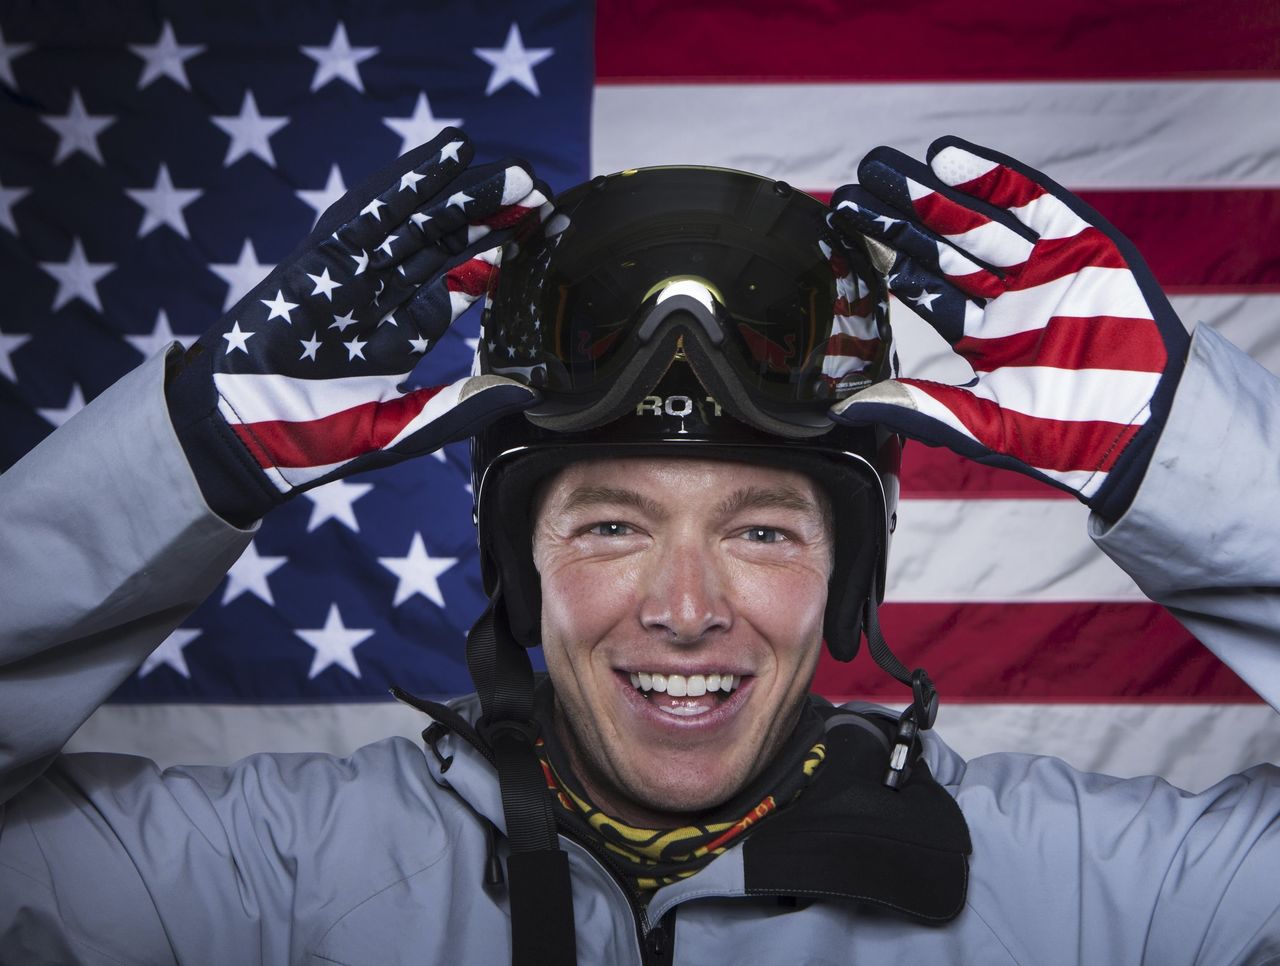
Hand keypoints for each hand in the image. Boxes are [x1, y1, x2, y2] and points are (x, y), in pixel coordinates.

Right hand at [168, 128, 548, 524]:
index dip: (498, 259)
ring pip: (419, 220)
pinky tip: (450, 156)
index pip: (460, 286)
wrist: (241, 434)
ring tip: (512, 171)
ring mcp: (354, 273)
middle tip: (539, 193)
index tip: (539, 239)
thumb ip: (460, 407)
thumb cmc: (312, 440)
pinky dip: (410, 181)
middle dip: (491, 217)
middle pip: (446, 244)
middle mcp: (383, 296)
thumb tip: (524, 394)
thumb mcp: (402, 427)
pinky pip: (373, 210)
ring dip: (464, 193)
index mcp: (403, 334)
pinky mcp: (324, 256)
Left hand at [826, 136, 1189, 518]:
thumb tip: (846, 409)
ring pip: (973, 218)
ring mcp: (1042, 264)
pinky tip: (945, 156)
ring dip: (928, 191)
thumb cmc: (1069, 433)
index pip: (924, 287)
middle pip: (939, 246)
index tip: (844, 236)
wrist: (1144, 422)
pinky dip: (990, 175)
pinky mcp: (1080, 239)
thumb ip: (918, 407)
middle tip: (849, 189)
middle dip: (895, 216)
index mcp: (983, 335)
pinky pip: (1029, 199)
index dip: (885, 259)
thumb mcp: (981, 426)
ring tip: (882, 167)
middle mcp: (1007, 294)